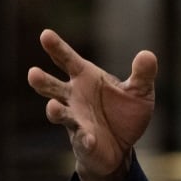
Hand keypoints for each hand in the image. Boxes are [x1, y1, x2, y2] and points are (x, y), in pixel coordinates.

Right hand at [27, 29, 156, 180]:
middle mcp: (74, 98)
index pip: (68, 60)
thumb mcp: (140, 91)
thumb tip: (148, 54)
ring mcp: (75, 120)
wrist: (123, 146)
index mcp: (86, 78)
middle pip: (53, 87)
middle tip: (32, 73)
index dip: (57, 48)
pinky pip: (82, 139)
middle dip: (43, 80)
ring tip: (53, 107)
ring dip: (55, 111)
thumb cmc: (125, 112)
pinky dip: (85, 138)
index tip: (45, 34)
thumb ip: (143, 74)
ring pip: (59, 114)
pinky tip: (89, 138)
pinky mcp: (83, 142)